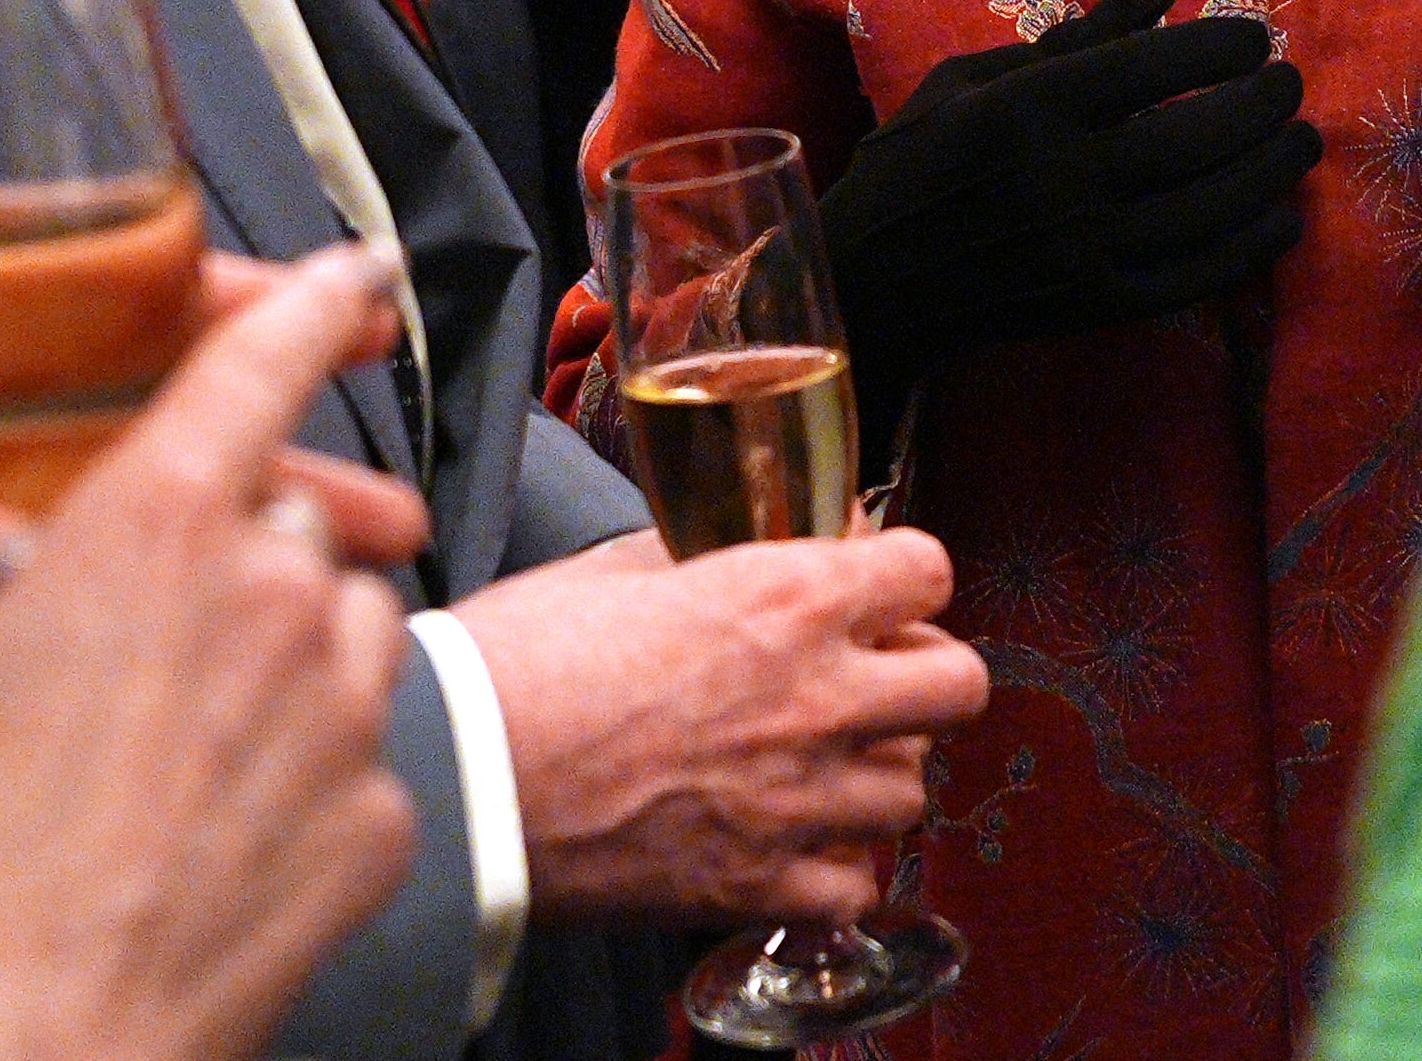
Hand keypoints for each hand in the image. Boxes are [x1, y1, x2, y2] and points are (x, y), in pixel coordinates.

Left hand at [0, 244, 425, 719]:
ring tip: (317, 612)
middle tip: (374, 503)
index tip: (330, 308)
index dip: (210, 297)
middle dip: (248, 466)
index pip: (82, 292)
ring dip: (187, 580)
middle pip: (112, 433)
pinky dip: (53, 675)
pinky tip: (151, 698)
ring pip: (74, 551)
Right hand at [0, 246, 429, 1060]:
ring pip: (344, 634)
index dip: (309, 307)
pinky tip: (219, 852)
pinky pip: (360, 762)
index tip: (353, 276)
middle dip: (236, 565)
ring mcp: (339, 710)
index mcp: (146, 530)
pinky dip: (308, 788)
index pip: (256, 368)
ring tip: (181, 761)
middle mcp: (266, 593)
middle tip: (146, 662)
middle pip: (288, 529)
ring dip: (287, 664)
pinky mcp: (381, 821)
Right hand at [450, 525, 986, 923]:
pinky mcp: (758, 884)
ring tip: (820, 761)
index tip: (877, 589)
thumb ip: (712, 551)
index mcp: (786, 598)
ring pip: (913, 788)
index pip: (928, 569)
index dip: (904, 576)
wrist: (461, 774)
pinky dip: (833, 865)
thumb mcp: (620, 566)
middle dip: (924, 672)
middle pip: (960, 685)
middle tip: (871, 676)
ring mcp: (796, 799)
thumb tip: (761, 537)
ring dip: (877, 769)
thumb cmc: (520, 659)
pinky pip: (855, 884)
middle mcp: (816, 698)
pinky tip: (788, 839)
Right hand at [819, 0, 1317, 416]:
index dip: (1221, 47)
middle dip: (1262, 104)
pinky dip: (1250, 246)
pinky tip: (1280, 217)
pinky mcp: (1097, 305)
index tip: (1255, 39)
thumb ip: (1073, 37)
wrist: (871, 281)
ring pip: (1210, 208)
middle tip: (1289, 84)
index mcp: (1027, 109)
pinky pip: (1197, 276)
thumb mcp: (973, 78)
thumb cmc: (918, 160)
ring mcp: (1083, 249)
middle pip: (1197, 136)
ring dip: (1271, 170)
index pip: (1152, 66)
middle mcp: (1061, 178)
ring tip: (1300, 140)